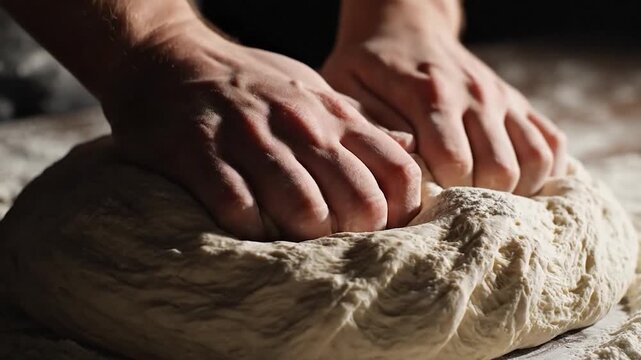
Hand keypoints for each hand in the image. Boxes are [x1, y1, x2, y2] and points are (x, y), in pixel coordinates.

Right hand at [103, 20, 420, 240]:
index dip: (398, 212)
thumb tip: (408, 149)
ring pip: (304, 209)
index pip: (398, 171)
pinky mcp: (200, 154)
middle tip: (330, 243)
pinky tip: (247, 227)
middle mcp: (299, 126)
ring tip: (288, 240)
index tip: (378, 230)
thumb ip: (357, 123)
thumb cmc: (246, 83)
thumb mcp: (311, 91)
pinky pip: (239, 209)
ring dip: (301, 238)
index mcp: (332, 115)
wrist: (165, 58)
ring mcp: (249, 138)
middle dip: (351, 235)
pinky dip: (249, 230)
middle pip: (358, 201)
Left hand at [322, 0, 566, 195]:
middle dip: (477, 200)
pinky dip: (543, 171)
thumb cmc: (369, 64)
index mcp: (431, 96)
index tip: (422, 203)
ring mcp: (501, 98)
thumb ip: (373, 125)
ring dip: (514, 191)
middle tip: (452, 206)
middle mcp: (475, 96)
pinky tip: (515, 183)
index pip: (455, 164)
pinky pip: (552, 142)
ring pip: (534, 161)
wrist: (404, 24)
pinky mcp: (517, 101)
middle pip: (500, 171)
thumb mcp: (348, 86)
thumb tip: (408, 161)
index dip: (442, 194)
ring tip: (483, 200)